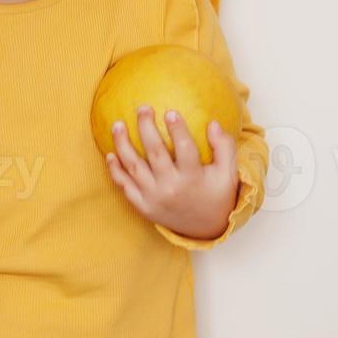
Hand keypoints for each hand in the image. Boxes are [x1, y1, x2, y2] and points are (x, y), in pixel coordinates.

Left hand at [104, 105, 239, 240]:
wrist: (205, 230)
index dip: (177, 130)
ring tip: (117, 125)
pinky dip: (116, 170)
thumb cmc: (216, 194)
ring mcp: (154, 198)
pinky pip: (125, 186)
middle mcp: (171, 188)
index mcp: (193, 178)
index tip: (170, 112)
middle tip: (142, 108)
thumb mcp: (227, 174)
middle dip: (146, 128)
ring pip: (134, 167)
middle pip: (155, 153)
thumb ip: (224, 148)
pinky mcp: (143, 206)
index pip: (184, 149)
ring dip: (122, 144)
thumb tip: (214, 123)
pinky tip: (110, 154)